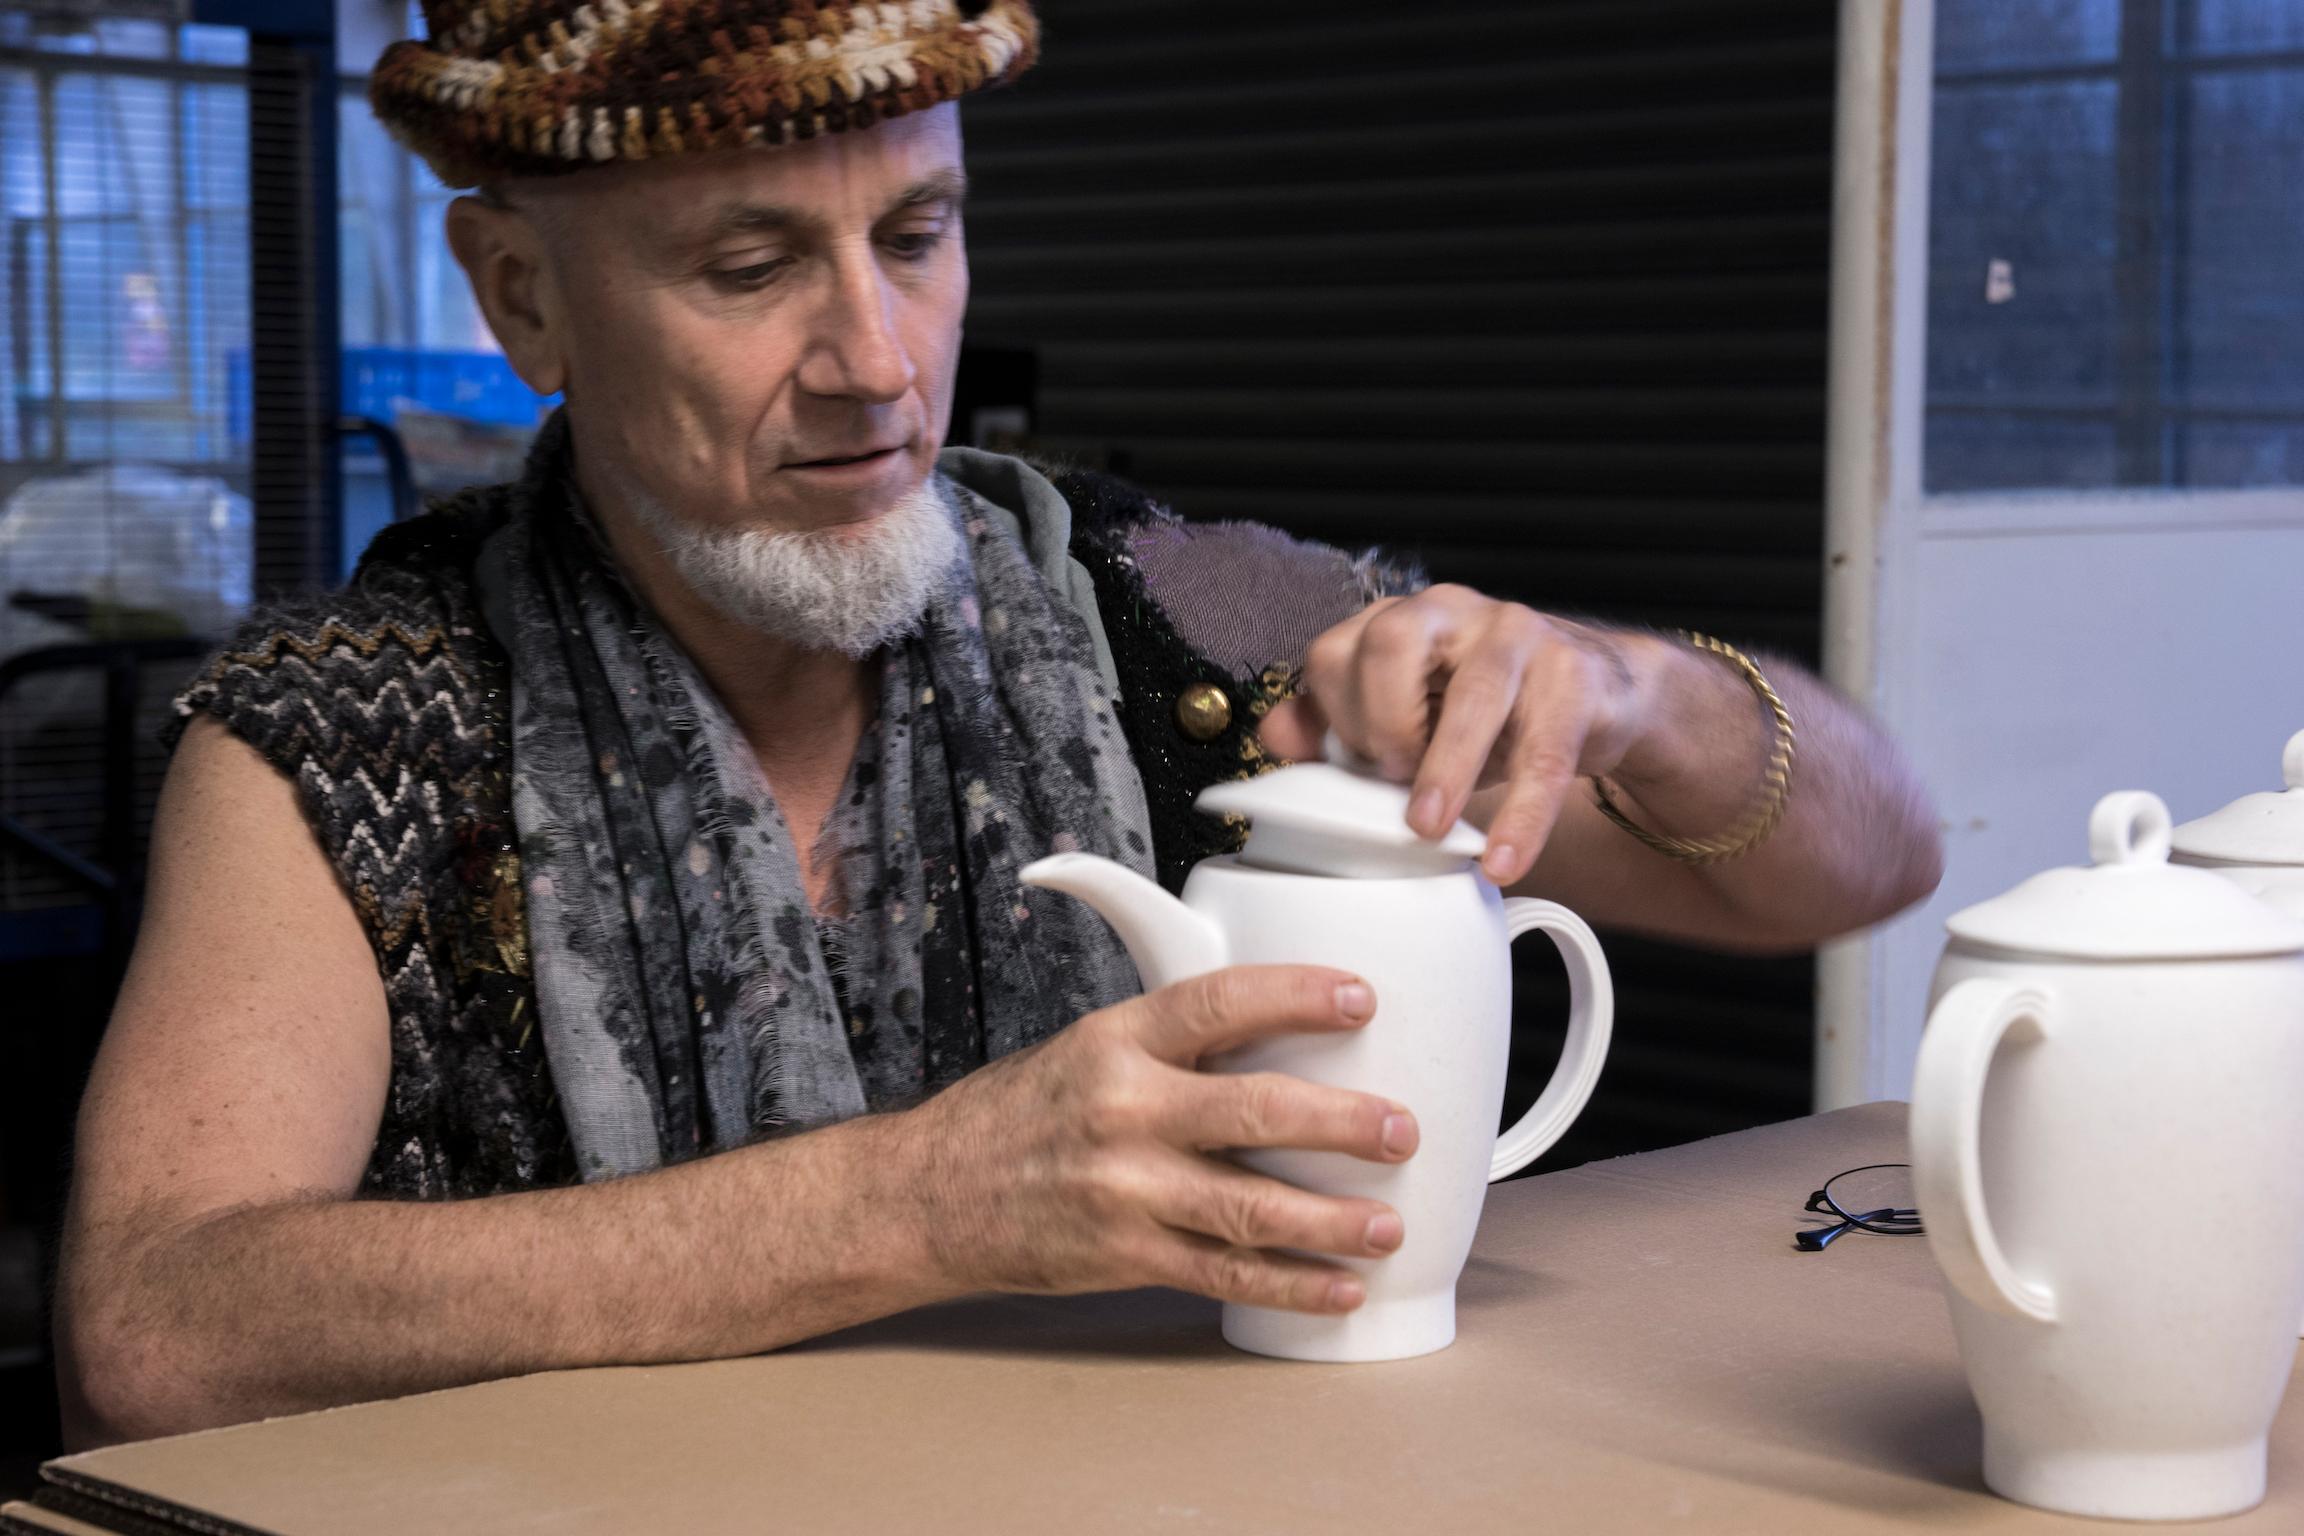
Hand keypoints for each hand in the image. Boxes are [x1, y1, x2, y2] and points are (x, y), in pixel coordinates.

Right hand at [905, 966, 1419, 1313]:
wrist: (933, 1194)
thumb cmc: (1020, 1114)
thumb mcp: (1087, 1043)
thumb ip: (1171, 1036)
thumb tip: (1276, 1022)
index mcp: (1118, 1039)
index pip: (1221, 1001)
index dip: (1298, 996)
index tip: (1360, 997)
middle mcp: (1124, 1109)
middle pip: (1254, 1110)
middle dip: (1342, 1124)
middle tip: (1400, 1131)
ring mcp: (1125, 1188)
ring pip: (1250, 1206)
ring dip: (1332, 1220)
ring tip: (1387, 1225)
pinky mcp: (1125, 1255)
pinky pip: (1224, 1273)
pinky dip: (1289, 1284)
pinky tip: (1337, 1287)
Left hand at [1260, 587, 1651, 885]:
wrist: (1599, 695)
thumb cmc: (1489, 711)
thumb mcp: (1410, 718)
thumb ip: (1339, 725)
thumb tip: (1275, 736)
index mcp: (1401, 621)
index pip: (1335, 651)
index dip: (1334, 717)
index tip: (1355, 767)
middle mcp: (1454, 612)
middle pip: (1392, 641)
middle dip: (1380, 721)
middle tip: (1390, 783)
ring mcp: (1519, 636)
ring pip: (1475, 693)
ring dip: (1445, 769)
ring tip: (1430, 830)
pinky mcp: (1576, 678)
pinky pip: (1547, 753)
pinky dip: (1522, 817)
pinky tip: (1503, 859)